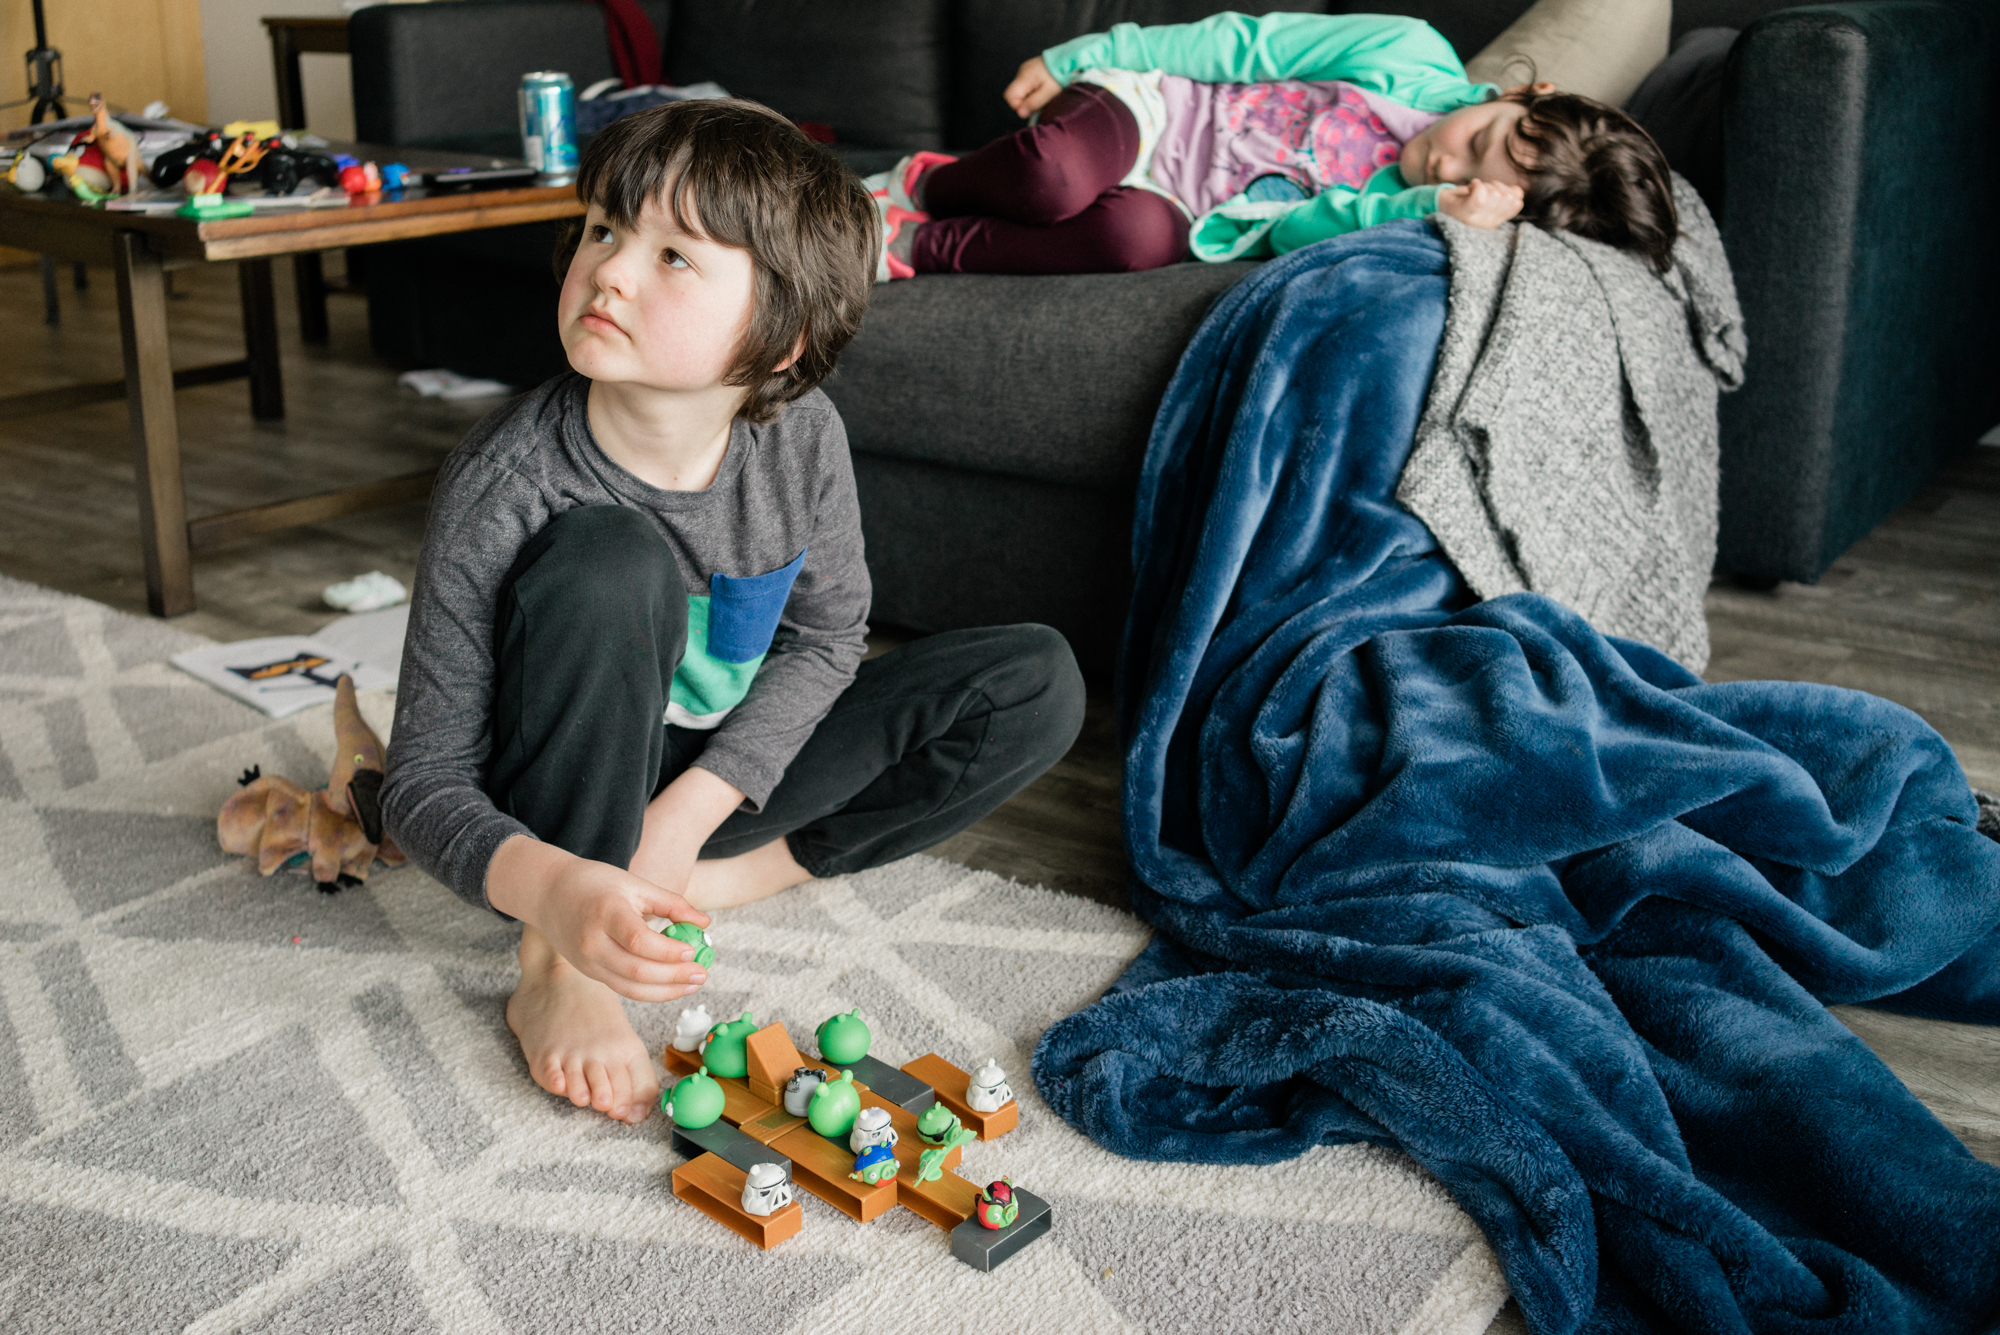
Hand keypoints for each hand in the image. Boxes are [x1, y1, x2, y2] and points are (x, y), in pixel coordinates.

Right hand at [488, 835, 710, 1001]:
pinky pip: (623, 988)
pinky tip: (673, 986)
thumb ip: (672, 904)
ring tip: (693, 984)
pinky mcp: (589, 972)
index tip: (693, 950)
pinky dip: (650, 991)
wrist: (550, 893)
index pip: (638, 940)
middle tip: (703, 974)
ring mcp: (587, 961)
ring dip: (666, 991)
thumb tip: (705, 923)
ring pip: (630, 988)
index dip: (668, 951)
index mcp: (606, 913)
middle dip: (674, 977)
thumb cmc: (597, 883)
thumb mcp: (636, 884)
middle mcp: (592, 942)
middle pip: (636, 970)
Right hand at [1004, 56, 1060, 118]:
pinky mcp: (1029, 70)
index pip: (1009, 97)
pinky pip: (1025, 85)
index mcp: (1024, 78)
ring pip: (1020, 91)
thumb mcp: (1048, 92)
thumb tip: (1020, 114)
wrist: (1066, 59)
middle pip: (1014, 94)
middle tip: (1040, 101)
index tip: (1032, 106)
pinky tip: (1042, 88)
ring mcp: (1024, 70)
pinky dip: (1032, 90)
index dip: (1018, 105)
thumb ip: (1033, 103)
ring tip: (1043, 94)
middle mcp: (1021, 73)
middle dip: (1025, 102)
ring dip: (1030, 97)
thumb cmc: (1058, 75)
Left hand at [1438, 178, 1524, 228]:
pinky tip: (1471, 186)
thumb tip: (1519, 192)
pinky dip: (1478, 185)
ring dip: (1485, 185)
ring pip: (1495, 195)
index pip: (1516, 203)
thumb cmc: (1463, 199)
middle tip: (1480, 189)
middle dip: (1495, 186)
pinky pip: (1481, 196)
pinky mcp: (1464, 213)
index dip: (1507, 190)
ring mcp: (1476, 221)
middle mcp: (1487, 225)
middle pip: (1506, 197)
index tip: (1492, 189)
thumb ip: (1505, 195)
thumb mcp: (1488, 197)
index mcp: (1495, 222)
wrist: (1438, 203)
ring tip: (1473, 189)